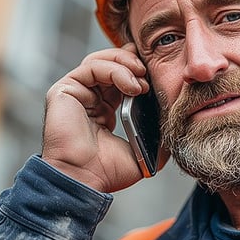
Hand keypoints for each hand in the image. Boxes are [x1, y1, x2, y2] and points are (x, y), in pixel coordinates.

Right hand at [41, 44, 150, 192]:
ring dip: (126, 64)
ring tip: (142, 78)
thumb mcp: (142, 150)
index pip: (121, 77)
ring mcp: (76, 92)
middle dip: (133, 62)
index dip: (138, 70)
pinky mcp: (65, 89)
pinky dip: (115, 70)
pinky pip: (91, 67)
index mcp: (103, 109)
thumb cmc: (106, 172)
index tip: (156, 77)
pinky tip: (131, 85)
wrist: (84, 179)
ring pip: (101, 60)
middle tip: (149, 74)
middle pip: (110, 62)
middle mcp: (88, 98)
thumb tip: (175, 120)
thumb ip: (156, 134)